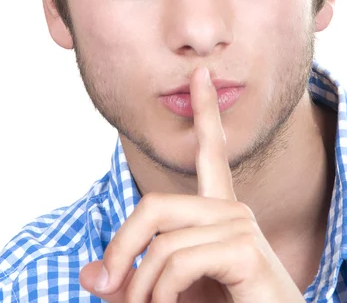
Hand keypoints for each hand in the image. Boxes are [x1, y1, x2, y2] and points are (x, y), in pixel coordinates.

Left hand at [79, 66, 304, 301]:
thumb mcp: (164, 296)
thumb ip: (131, 281)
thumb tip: (90, 276)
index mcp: (219, 213)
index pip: (210, 153)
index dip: (205, 113)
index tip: (200, 76)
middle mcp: (233, 210)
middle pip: (154, 204)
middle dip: (121, 248)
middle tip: (108, 290)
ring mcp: (241, 227)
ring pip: (162, 241)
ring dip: (141, 289)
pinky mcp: (246, 251)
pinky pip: (178, 261)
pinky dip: (161, 294)